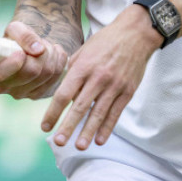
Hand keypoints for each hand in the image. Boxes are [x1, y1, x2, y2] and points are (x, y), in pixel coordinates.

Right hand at [0, 20, 67, 99]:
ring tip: (45, 47)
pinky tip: (53, 55)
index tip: (21, 52)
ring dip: (51, 54)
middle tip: (40, 42)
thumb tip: (38, 50)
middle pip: (31, 71)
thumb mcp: (16, 29)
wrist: (27, 47)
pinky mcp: (36, 95)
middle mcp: (3, 87)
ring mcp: (20, 93)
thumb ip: (24, 35)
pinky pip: (56, 77)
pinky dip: (59, 61)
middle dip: (41, 51)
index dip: (13, 63)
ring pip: (46, 73)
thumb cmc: (16, 38)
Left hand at [43, 4, 160, 149]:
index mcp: (83, 66)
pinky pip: (116, 113)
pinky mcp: (127, 91)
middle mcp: (98, 77)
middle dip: (68, 126)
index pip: (64, 94)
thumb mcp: (84, 49)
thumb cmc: (106, 40)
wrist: (136, 33)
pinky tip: (100, 140)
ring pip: (98, 113)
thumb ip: (72, 69)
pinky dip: (108, 127)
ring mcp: (114, 85)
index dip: (53, 112)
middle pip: (79, 107)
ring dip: (87, 131)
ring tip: (79, 146)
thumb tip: (63, 88)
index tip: (45, 126)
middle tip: (58, 142)